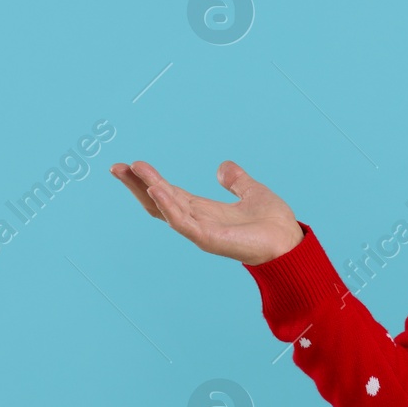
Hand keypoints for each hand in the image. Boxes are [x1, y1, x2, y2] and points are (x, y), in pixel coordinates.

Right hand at [109, 159, 303, 265]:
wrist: (290, 242)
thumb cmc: (272, 223)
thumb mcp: (251, 191)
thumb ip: (235, 180)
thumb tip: (223, 167)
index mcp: (203, 210)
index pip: (168, 193)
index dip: (149, 179)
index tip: (131, 165)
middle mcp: (197, 221)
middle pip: (159, 202)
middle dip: (138, 185)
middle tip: (117, 168)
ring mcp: (200, 231)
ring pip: (166, 209)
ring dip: (149, 190)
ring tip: (135, 171)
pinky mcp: (209, 239)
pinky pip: (183, 222)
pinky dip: (169, 206)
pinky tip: (158, 189)